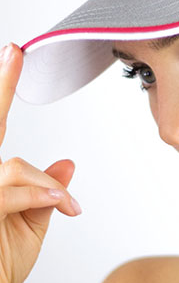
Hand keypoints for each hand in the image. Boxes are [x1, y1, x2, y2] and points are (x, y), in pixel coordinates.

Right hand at [0, 43, 80, 282]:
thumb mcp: (29, 230)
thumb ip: (44, 195)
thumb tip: (66, 165)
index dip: (3, 89)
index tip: (14, 54)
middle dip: (2, 87)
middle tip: (14, 53)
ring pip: (12, 166)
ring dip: (44, 187)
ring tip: (67, 206)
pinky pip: (7, 190)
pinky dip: (37, 195)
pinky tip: (60, 204)